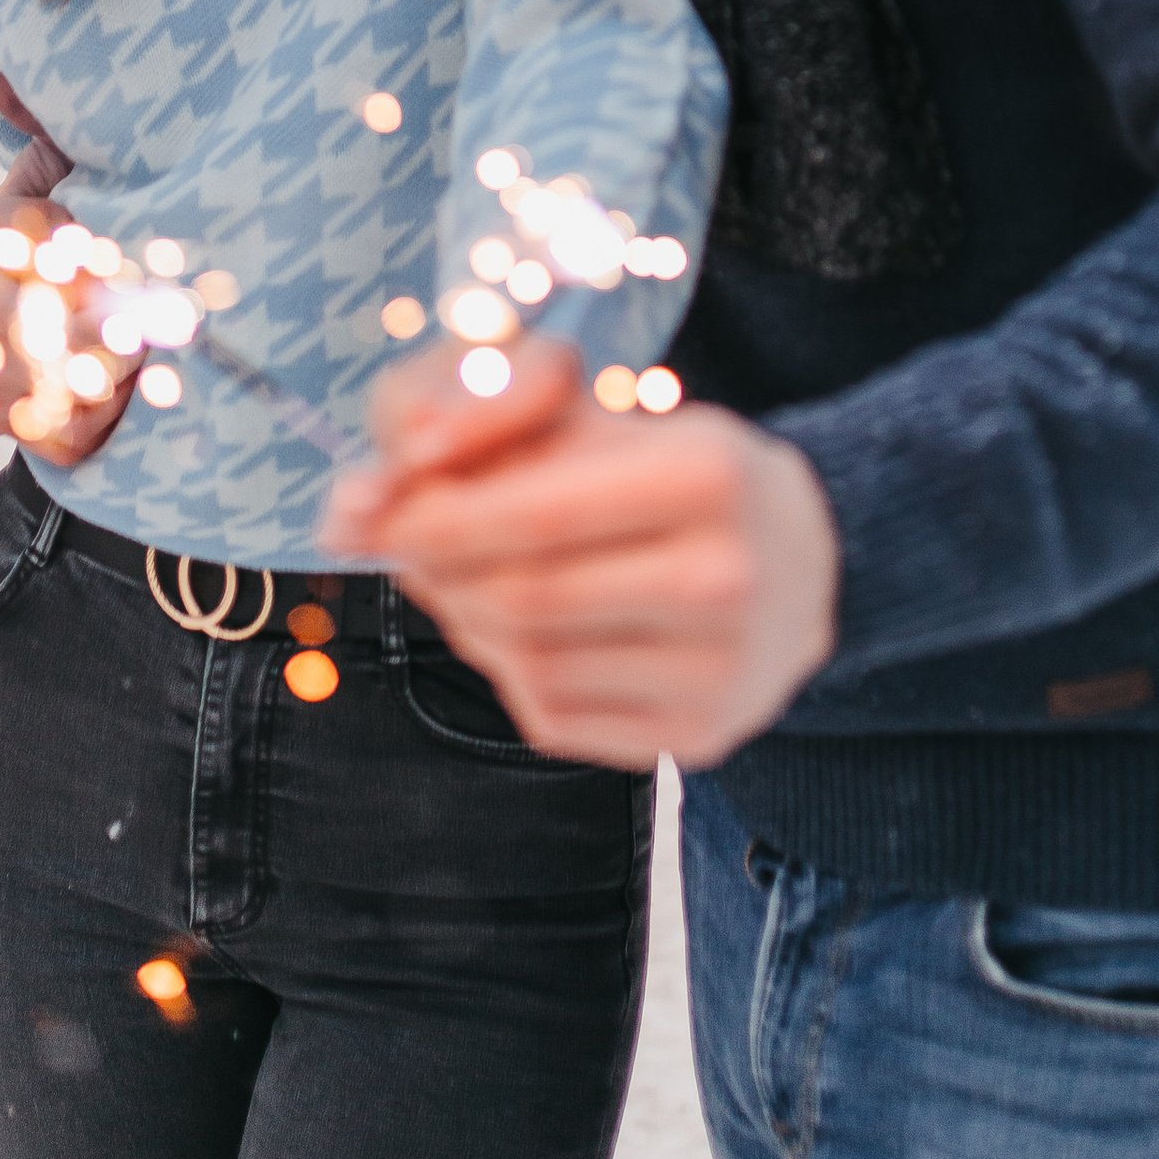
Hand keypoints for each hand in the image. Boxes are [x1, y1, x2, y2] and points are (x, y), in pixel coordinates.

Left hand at [327, 337, 840, 768]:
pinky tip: (518, 631)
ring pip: (531, 662)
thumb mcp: (606, 421)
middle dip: (438, 573)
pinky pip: (557, 714)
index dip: (434, 519)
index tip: (376, 512)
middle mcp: (727, 578)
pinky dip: (510, 671)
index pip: (535, 513)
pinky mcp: (702, 737)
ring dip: (466, 621)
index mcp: (709, 475)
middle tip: (402, 546)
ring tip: (462, 580)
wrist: (807, 564)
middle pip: (524, 597)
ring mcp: (720, 671)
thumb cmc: (678, 477)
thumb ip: (481, 441)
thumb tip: (351, 505)